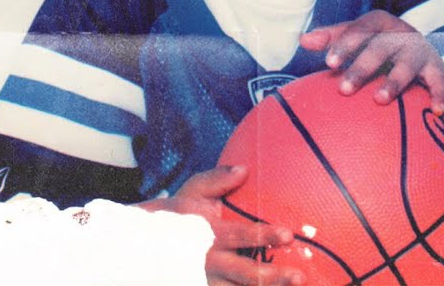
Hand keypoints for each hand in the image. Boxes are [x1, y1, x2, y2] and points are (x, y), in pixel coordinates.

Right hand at [140, 165, 304, 285]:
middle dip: (273, 277)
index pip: (240, 236)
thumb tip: (244, 169)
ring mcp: (208, 282)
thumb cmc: (174, 215)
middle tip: (299, 276)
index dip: (264, 236)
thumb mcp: (191, 192)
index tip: (288, 234)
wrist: (144, 247)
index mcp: (209, 235)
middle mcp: (210, 263)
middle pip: (245, 274)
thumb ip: (217, 180)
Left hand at [300, 10, 443, 117]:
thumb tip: (303, 40)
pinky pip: (440, 83)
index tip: (329, 63)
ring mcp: (422, 53)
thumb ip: (333, 39)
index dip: (346, 43)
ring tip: (380, 99)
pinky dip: (439, 95)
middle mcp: (402, 35)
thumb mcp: (361, 40)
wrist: (427, 62)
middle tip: (344, 89)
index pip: (361, 28)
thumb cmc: (383, 50)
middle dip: (362, 67)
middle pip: (380, 47)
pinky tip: (436, 111)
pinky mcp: (439, 71)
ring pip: (407, 64)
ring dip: (394, 81)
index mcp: (381, 25)